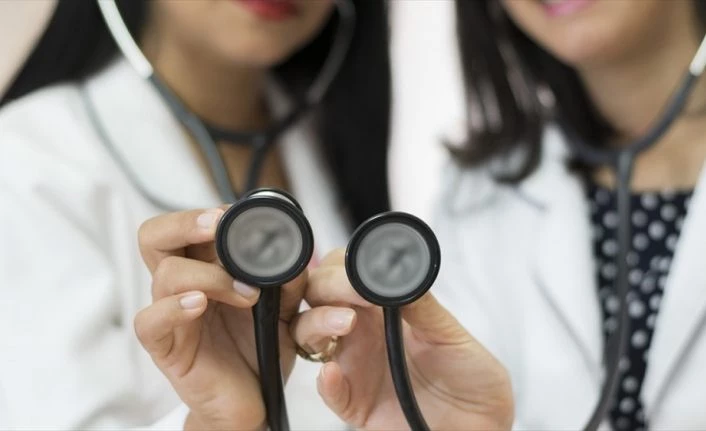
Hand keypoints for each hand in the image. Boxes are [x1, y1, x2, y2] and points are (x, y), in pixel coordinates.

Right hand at [134, 208, 345, 429]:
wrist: (255, 399)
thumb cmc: (259, 347)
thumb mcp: (283, 308)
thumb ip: (287, 280)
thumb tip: (294, 251)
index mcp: (204, 268)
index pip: (186, 226)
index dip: (205, 214)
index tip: (234, 213)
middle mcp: (181, 286)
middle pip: (154, 237)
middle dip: (185, 222)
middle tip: (218, 224)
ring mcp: (170, 315)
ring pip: (165, 275)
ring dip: (209, 276)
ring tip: (246, 294)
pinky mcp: (166, 348)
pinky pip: (150, 321)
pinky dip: (173, 307)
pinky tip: (198, 305)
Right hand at [291, 249, 514, 429]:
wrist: (481, 423)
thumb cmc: (470, 376)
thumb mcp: (451, 334)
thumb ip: (421, 305)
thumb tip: (398, 274)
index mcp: (382, 310)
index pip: (344, 276)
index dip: (343, 269)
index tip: (360, 272)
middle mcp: (361, 333)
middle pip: (318, 298)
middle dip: (326, 288)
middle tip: (350, 292)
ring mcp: (354, 366)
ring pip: (309, 336)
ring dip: (318, 322)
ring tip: (344, 323)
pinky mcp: (354, 403)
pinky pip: (328, 391)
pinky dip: (326, 382)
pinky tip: (333, 373)